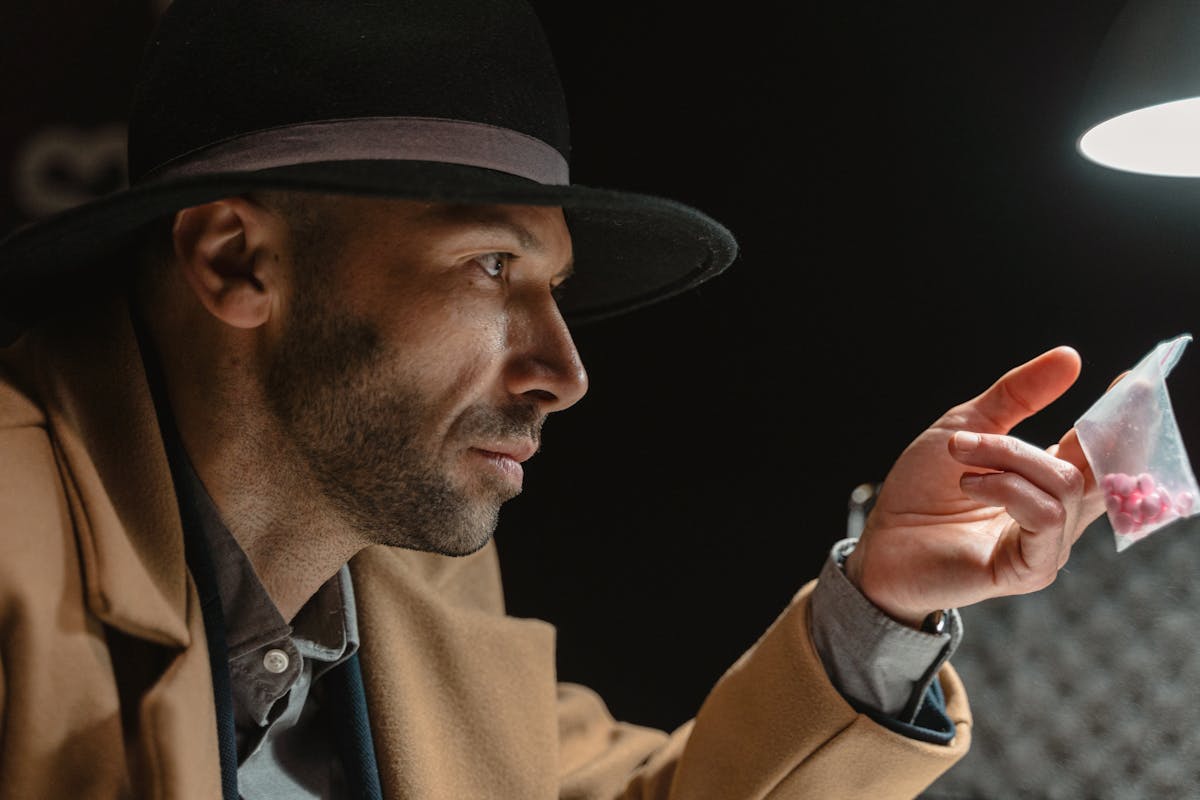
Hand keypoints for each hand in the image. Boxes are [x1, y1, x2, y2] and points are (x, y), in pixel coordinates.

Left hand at [843, 346, 1106, 627]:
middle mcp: (1058, 514)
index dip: (1120, 417)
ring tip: (960, 453)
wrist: (882, 538)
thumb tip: (1070, 357)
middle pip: (1091, 465)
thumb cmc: (923, 488)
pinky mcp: (1030, 569)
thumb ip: (1019, 395)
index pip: (1101, 448)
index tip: (1130, 380)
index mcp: (1048, 480)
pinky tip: (970, 483)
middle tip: (1015, 414)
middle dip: (1062, 431)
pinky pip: (1044, 518)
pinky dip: (1006, 488)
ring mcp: (1047, 545)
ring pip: (1063, 484)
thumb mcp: (967, 426)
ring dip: (1006, 456)